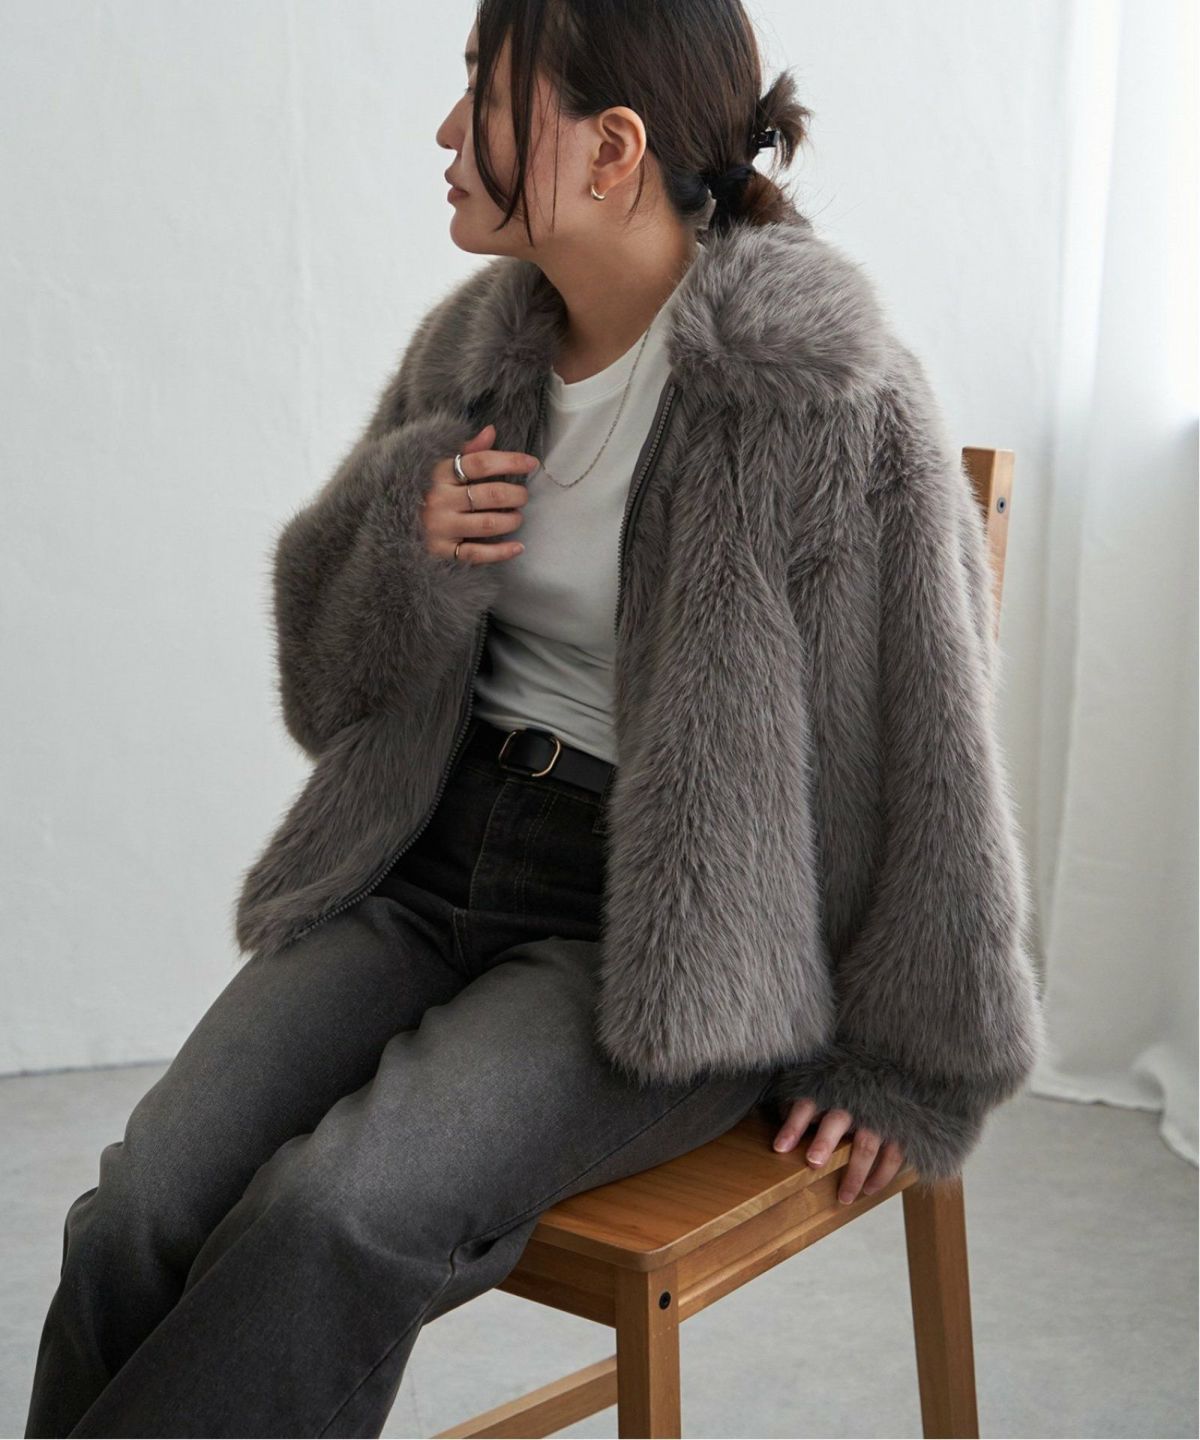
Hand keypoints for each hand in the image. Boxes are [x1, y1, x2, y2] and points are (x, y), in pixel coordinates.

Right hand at [422, 423, 539, 562]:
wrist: (381, 522)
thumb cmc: (416, 489)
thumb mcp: (434, 465)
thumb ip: (465, 451)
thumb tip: (491, 432)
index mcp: (438, 473)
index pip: (481, 463)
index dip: (511, 461)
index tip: (532, 463)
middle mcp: (440, 500)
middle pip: (490, 495)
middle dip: (515, 494)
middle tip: (522, 496)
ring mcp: (440, 527)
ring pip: (488, 524)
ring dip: (511, 520)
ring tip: (517, 516)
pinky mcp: (440, 552)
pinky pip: (477, 554)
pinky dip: (501, 552)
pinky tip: (517, 547)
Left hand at [771, 1097, 905, 1203]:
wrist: (887, 1074)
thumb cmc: (841, 1088)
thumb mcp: (817, 1089)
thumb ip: (798, 1109)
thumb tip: (781, 1139)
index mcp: (827, 1090)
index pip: (806, 1105)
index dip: (793, 1126)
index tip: (780, 1148)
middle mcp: (852, 1102)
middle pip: (838, 1120)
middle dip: (826, 1141)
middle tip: (814, 1162)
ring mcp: (877, 1116)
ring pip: (866, 1145)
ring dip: (855, 1173)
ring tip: (844, 1198)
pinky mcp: (897, 1129)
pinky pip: (893, 1154)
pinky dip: (882, 1174)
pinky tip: (869, 1190)